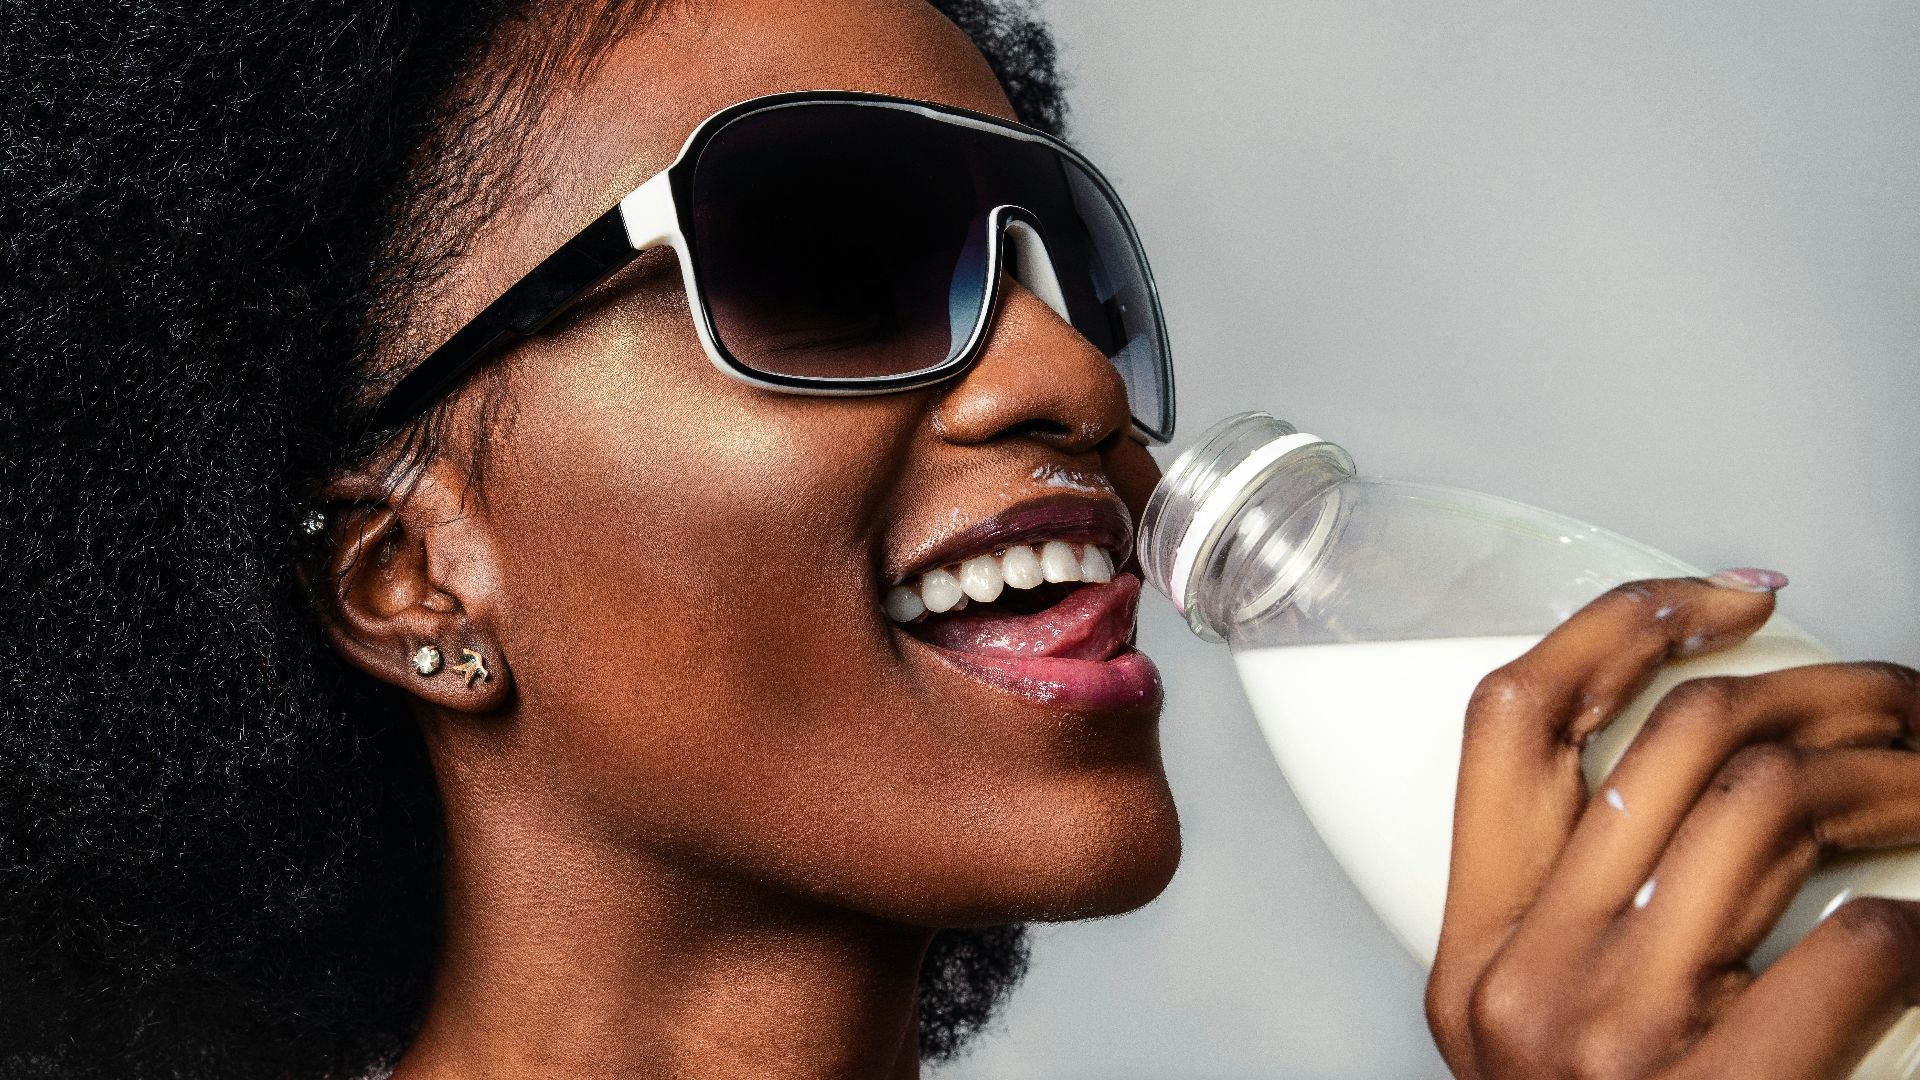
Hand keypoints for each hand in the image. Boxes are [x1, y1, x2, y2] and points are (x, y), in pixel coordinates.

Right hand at [1426, 574, 1919, 1078]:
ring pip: (1767, 802)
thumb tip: (1714, 808)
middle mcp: (1530, 978)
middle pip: (1674, 740)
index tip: (1723, 598)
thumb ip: (1585, 929)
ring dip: (1889, 771)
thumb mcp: (1543, 1037)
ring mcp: (1617, 1031)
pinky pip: (1853, 942)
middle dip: (1816, 686)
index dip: (1620, 625)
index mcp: (1475, 954)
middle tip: (1893, 698)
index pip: (1512, 723)